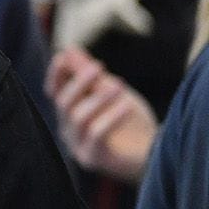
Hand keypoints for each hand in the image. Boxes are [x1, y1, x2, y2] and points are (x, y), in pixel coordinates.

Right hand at [49, 46, 157, 181]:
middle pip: (64, 102)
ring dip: (98, 99)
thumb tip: (69, 50)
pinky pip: (97, 134)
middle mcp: (67, 129)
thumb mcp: (112, 92)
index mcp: (69, 114)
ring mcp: (77, 146)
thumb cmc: (132, 123)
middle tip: (98, 66)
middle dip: (79, 82)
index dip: (56, 74)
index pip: (54, 91)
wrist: (155, 155)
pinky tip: (127, 105)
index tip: (64, 56)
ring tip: (118, 85)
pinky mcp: (92, 158)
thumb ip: (90, 74)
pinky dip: (111, 117)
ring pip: (79, 117)